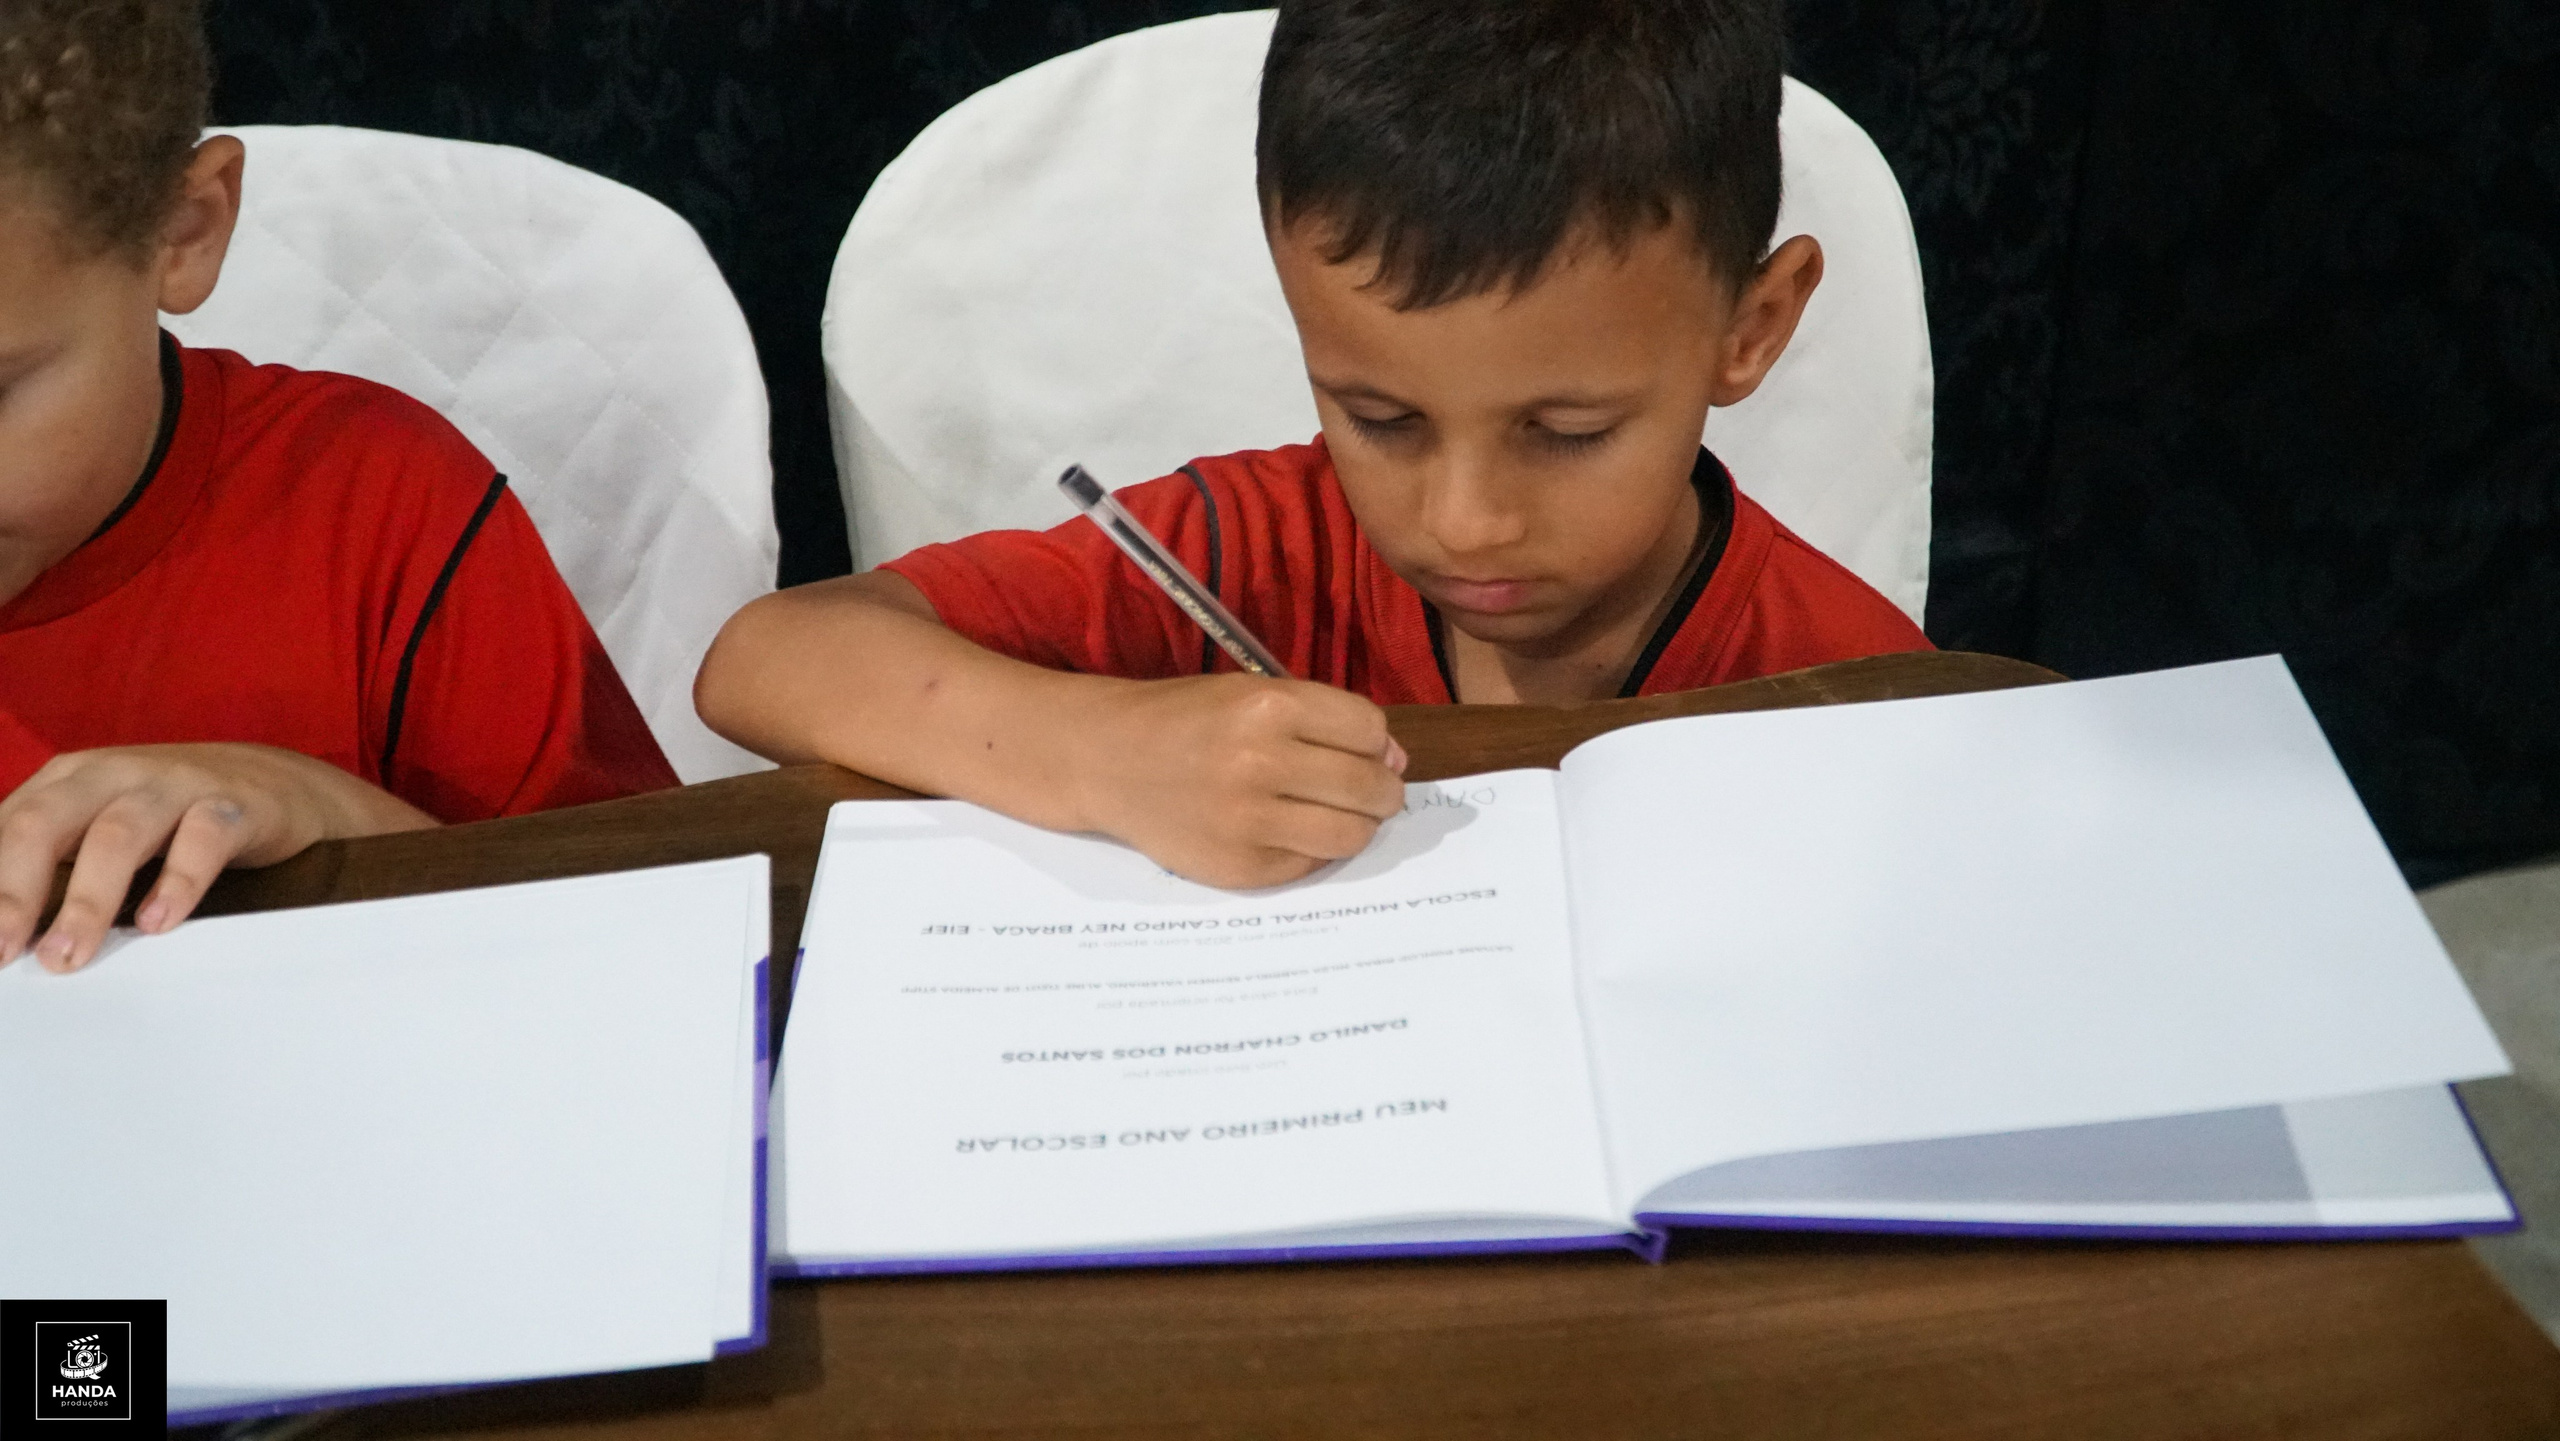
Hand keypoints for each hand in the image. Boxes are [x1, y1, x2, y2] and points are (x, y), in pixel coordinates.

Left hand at [0, 743, 436, 972]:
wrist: (279, 784)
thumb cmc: (174, 818)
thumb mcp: (100, 828)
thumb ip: (53, 865)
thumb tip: (8, 932)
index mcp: (68, 781)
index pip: (9, 827)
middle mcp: (113, 775)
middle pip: (47, 825)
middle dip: (16, 892)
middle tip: (4, 952)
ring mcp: (175, 785)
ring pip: (119, 834)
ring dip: (87, 900)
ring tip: (68, 955)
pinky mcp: (234, 803)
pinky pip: (203, 837)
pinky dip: (177, 881)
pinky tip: (158, 922)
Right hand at [1068, 675, 1408, 888]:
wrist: (1107, 759)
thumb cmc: (1187, 720)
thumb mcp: (1250, 694)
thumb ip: (1323, 720)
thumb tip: (1394, 760)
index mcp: (1269, 706)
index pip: (1369, 731)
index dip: (1376, 742)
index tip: (1363, 749)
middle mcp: (1261, 762)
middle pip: (1369, 787)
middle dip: (1382, 791)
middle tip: (1370, 791)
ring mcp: (1249, 821)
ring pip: (1351, 834)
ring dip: (1359, 825)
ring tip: (1338, 813)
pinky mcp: (1239, 867)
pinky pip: (1310, 864)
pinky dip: (1313, 850)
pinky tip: (1290, 830)